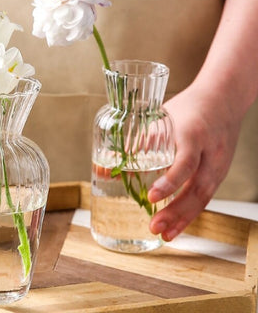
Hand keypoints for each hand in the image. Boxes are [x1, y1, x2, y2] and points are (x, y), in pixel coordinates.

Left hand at [148, 84, 241, 240]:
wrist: (223, 99)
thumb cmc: (189, 106)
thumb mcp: (162, 118)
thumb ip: (140, 142)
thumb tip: (110, 166)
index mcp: (193, 134)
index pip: (185, 163)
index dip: (169, 182)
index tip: (151, 197)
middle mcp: (210, 152)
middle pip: (196, 187)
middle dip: (175, 211)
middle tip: (154, 227)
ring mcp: (219, 163)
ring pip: (203, 197)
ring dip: (183, 218)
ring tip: (164, 235)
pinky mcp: (221, 171)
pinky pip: (207, 195)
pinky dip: (191, 211)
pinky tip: (178, 224)